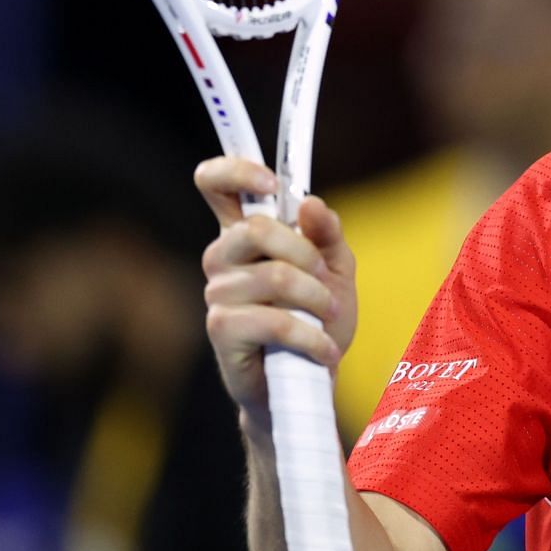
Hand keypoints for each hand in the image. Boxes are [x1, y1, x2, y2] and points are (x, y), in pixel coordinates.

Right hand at [195, 157, 357, 420]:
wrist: (310, 380)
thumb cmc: (317, 319)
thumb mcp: (335, 269)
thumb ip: (326, 234)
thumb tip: (310, 204)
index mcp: (245, 234)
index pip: (215, 184)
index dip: (236, 171)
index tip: (273, 184)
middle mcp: (223, 258)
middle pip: (256, 228)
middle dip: (306, 254)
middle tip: (324, 279)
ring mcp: (218, 294)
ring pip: (275, 276)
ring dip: (316, 298)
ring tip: (327, 317)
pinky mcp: (222, 331)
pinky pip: (274, 320)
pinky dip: (311, 335)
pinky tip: (323, 349)